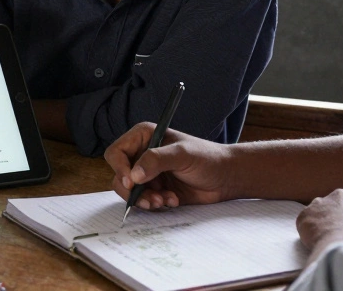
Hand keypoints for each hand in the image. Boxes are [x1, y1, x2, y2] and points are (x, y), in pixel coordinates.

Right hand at [104, 122, 234, 209]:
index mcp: (143, 137)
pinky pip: (143, 200)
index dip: (120, 168)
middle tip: (151, 199)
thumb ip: (156, 160)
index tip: (131, 183)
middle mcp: (141, 155)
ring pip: (130, 192)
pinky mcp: (155, 189)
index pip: (117, 153)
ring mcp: (148, 174)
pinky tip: (172, 200)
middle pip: (119, 175)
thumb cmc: (207, 158)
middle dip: (133, 190)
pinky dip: (155, 204)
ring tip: (164, 201)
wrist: (226, 178)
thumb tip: (133, 176)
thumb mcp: (182, 155)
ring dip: (145, 199)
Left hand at [296, 188, 342, 254]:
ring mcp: (323, 202)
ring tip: (329, 238)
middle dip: (340, 216)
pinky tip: (317, 242)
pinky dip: (311, 231)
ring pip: (321, 210)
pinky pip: (308, 221)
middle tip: (342, 234)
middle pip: (340, 203)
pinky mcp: (306, 213)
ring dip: (324, 221)